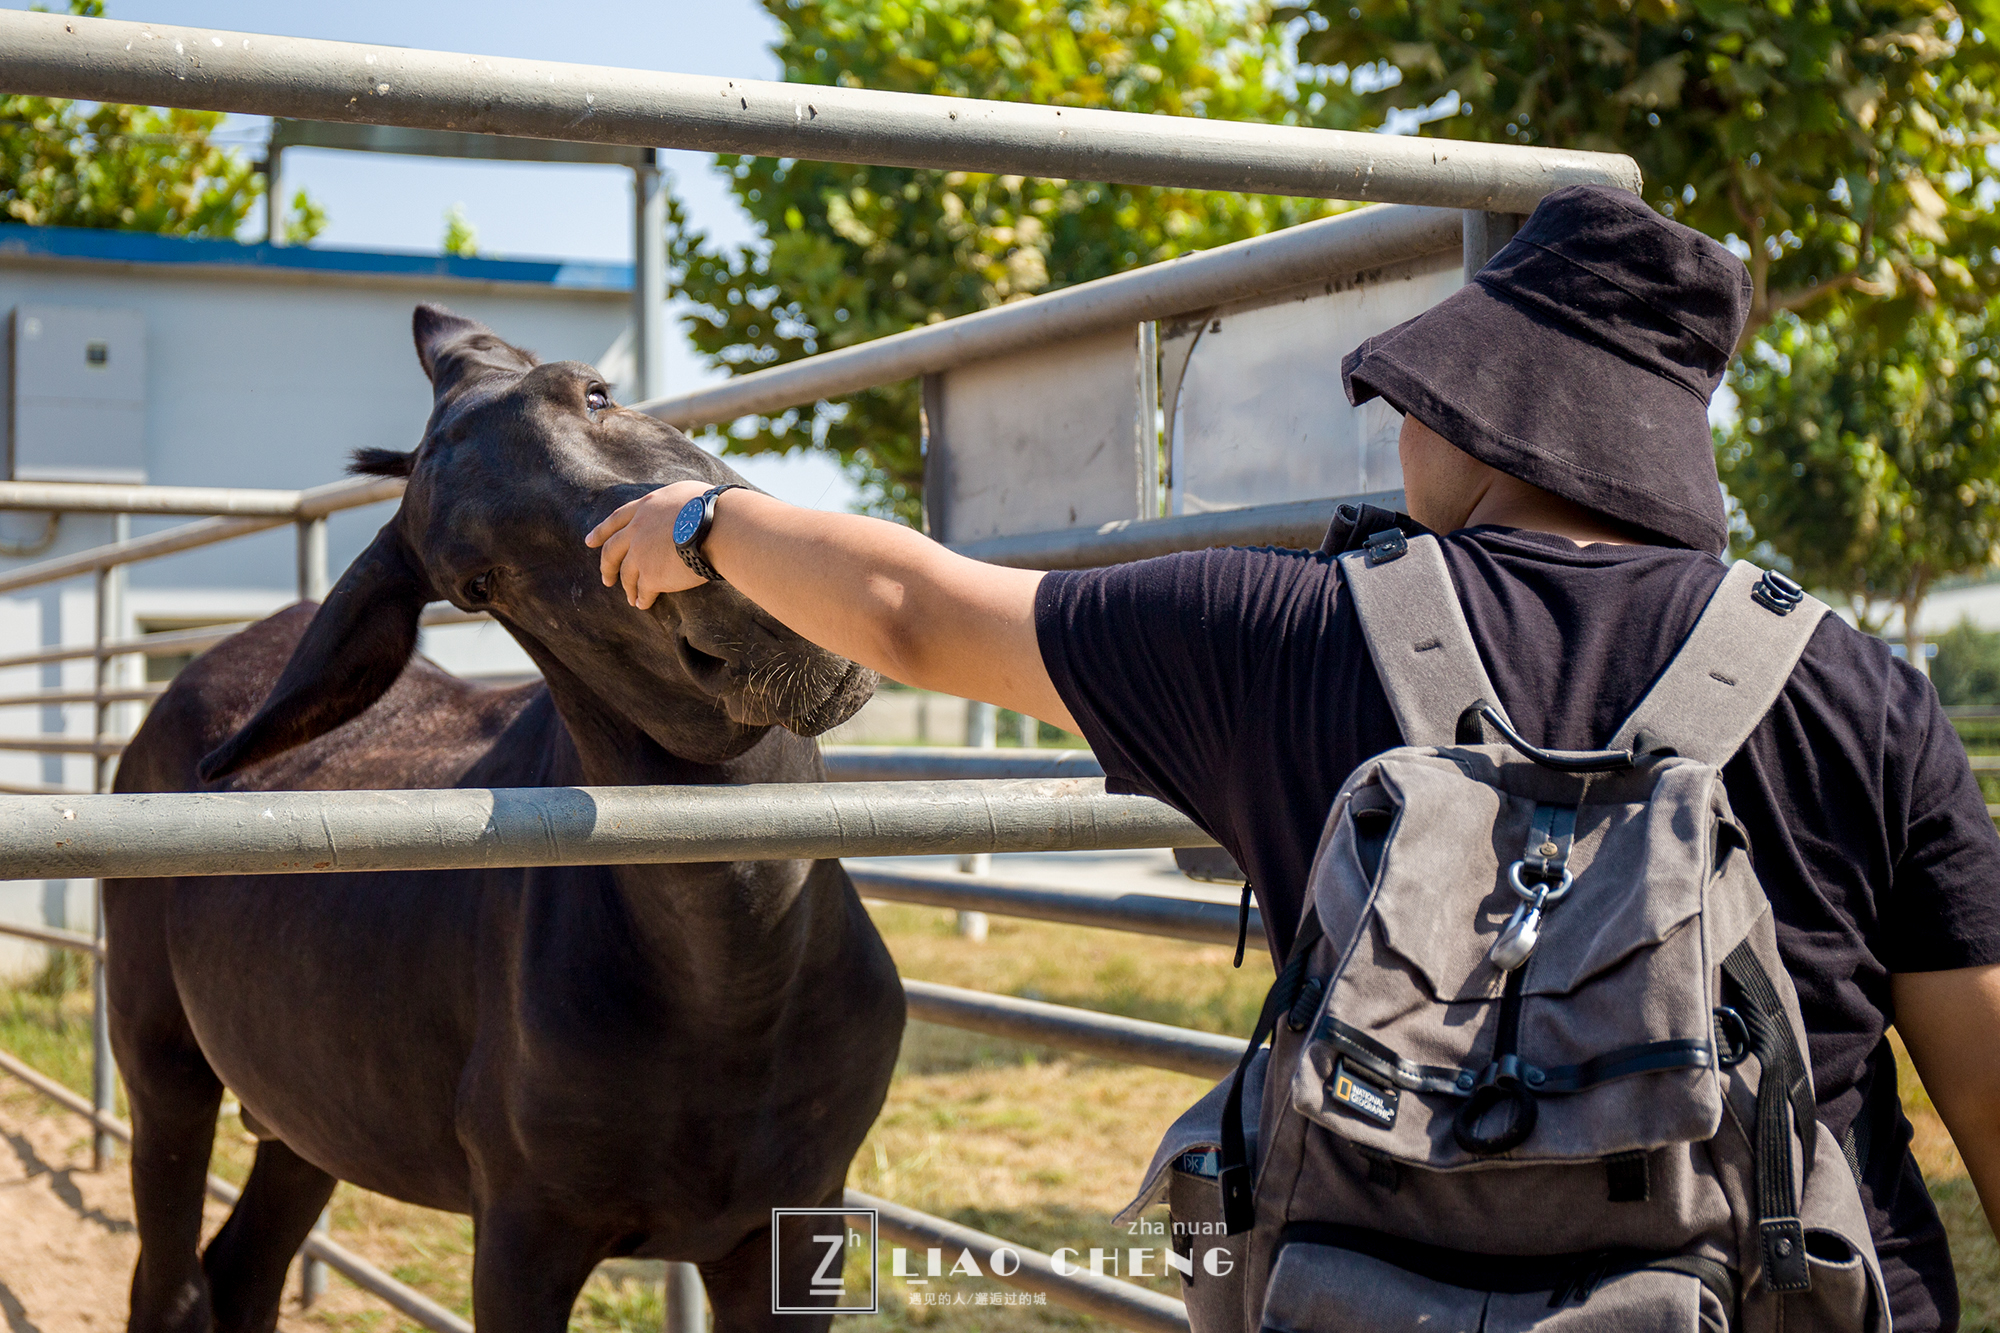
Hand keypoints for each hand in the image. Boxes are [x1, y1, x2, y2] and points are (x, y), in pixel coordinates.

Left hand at [585, 479, 712, 609]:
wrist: (721, 526)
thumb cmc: (716, 508)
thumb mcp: (689, 494)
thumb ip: (675, 505)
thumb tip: (685, 511)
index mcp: (646, 507)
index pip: (616, 519)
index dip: (601, 532)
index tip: (589, 542)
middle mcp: (638, 530)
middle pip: (612, 551)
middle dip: (607, 566)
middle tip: (606, 578)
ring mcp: (641, 554)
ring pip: (626, 575)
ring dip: (627, 588)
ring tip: (631, 599)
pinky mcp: (652, 575)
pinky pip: (642, 591)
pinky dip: (642, 599)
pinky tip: (643, 604)